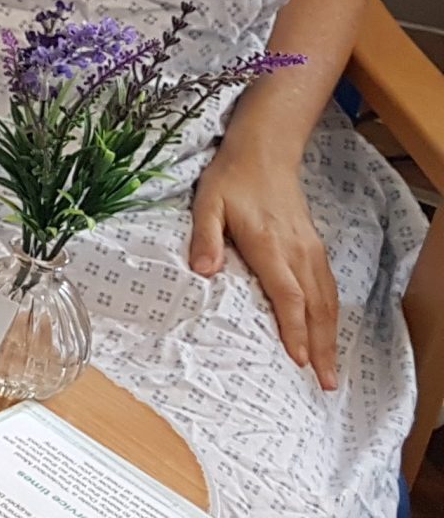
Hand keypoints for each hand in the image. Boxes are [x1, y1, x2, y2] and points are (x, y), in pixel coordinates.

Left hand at [190, 143, 339, 390]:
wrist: (264, 152)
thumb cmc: (231, 180)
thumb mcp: (207, 203)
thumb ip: (205, 237)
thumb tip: (204, 270)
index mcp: (271, 246)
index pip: (288, 296)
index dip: (295, 329)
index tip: (299, 359)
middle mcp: (298, 253)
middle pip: (316, 307)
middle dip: (321, 347)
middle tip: (324, 382)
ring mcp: (310, 250)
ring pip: (328, 300)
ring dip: (331, 336)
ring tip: (331, 370)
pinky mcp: (314, 247)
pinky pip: (328, 288)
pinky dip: (332, 316)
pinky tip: (329, 333)